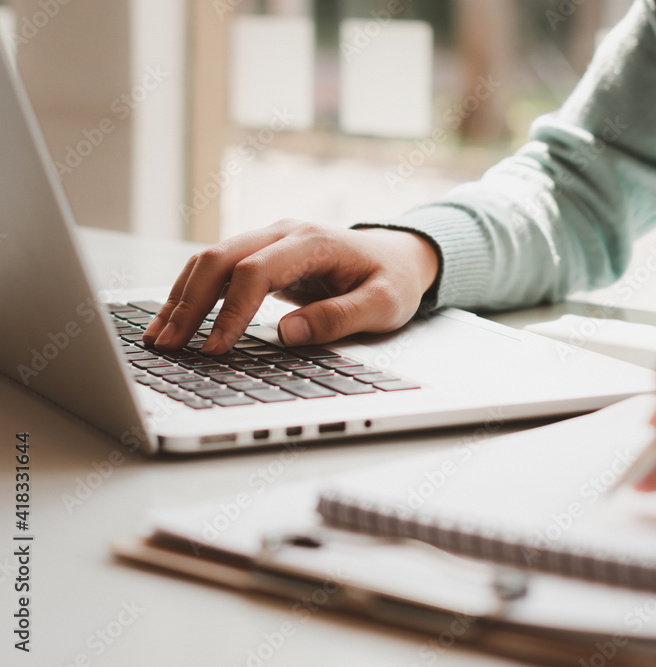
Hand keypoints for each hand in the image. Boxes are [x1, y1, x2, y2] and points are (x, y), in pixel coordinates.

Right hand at [142, 221, 438, 352]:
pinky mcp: (262, 254)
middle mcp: (284, 233)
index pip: (256, 271)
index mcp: (313, 242)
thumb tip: (288, 332)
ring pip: (210, 260)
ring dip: (182, 298)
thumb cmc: (392, 280)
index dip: (231, 311)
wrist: (400, 255)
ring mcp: (269, 240)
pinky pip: (217, 269)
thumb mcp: (383, 305)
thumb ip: (338, 317)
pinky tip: (175, 320)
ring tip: (158, 338)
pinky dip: (192, 293)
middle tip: (168, 345)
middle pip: (220, 259)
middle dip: (189, 303)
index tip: (215, 348)